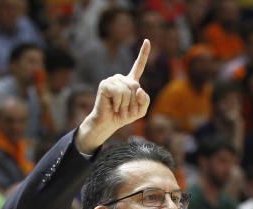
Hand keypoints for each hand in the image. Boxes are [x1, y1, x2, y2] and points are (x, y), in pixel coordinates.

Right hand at [76, 39, 150, 153]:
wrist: (108, 123)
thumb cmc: (123, 116)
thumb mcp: (140, 111)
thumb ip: (145, 100)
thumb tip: (139, 88)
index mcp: (130, 82)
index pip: (139, 66)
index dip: (143, 54)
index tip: (147, 41)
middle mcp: (121, 79)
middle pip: (136, 86)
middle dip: (133, 103)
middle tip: (125, 110)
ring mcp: (112, 80)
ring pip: (128, 91)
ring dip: (125, 105)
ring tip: (118, 109)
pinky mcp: (105, 84)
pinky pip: (119, 93)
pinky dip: (118, 104)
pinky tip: (113, 106)